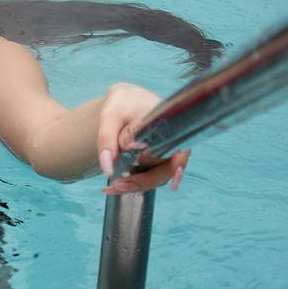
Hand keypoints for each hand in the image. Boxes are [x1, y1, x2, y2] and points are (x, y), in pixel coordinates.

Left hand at [96, 81, 189, 195]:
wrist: (123, 100)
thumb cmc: (121, 103)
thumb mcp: (110, 115)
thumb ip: (107, 139)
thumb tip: (107, 170)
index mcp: (170, 127)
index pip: (180, 152)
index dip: (178, 169)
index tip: (173, 184)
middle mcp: (172, 143)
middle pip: (164, 171)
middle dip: (141, 182)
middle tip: (116, 186)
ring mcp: (164, 154)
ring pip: (155, 177)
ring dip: (135, 185)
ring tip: (111, 188)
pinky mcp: (154, 161)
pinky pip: (148, 176)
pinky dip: (132, 182)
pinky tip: (114, 187)